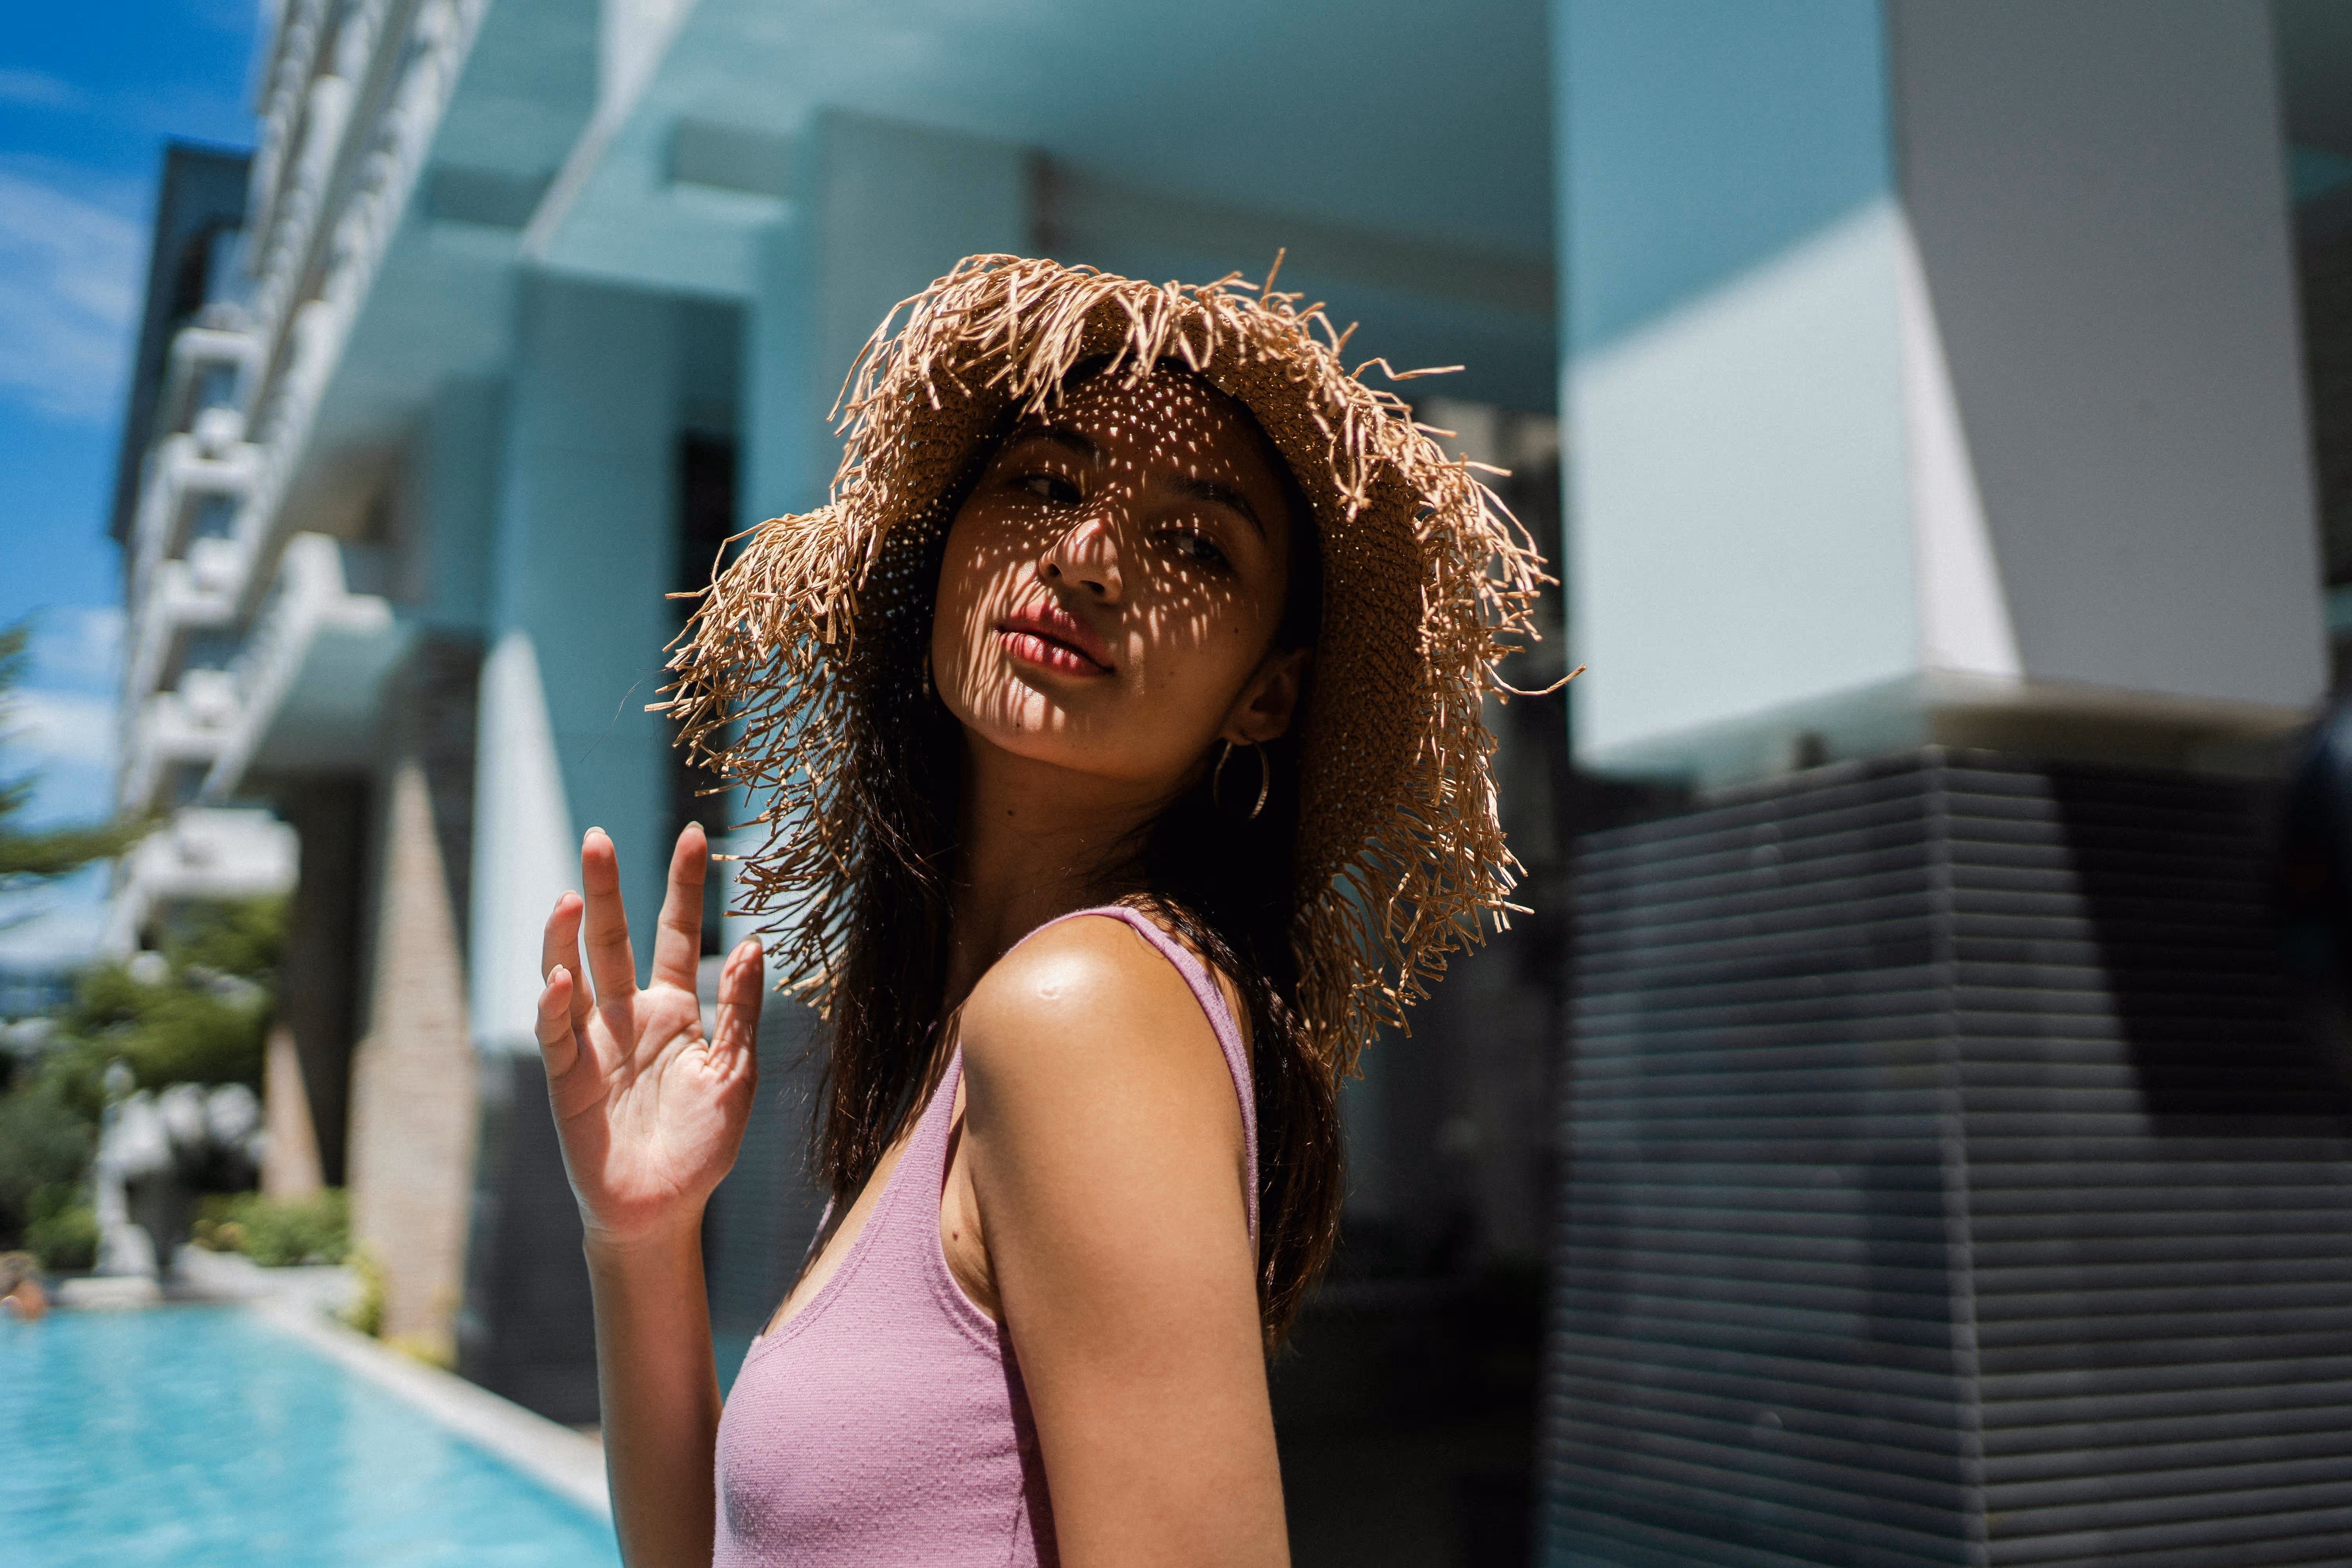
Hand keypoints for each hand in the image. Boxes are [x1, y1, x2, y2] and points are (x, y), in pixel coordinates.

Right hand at [536, 823, 763, 1248]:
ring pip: (571, 972)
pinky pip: (555, 1031)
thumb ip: (740, 1010)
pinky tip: (559, 978)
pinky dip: (554, 1003)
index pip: (675, 933)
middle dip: (604, 889)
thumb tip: (756, 944)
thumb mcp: (736, 1073)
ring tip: (570, 894)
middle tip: (597, 837)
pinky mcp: (565, 1076)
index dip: (683, 887)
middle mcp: (628, 1015)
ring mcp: (593, 1042)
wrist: (662, 1209)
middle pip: (612, 938)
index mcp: (674, 1009)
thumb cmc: (703, 1145)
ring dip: (565, 935)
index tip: (694, 835)